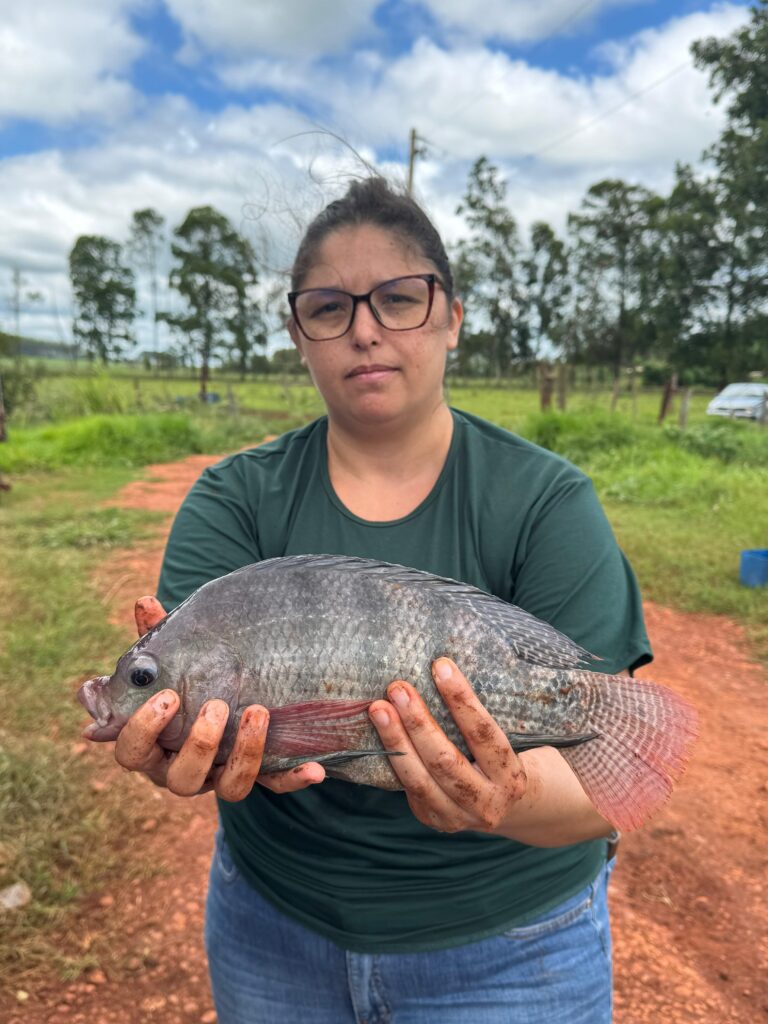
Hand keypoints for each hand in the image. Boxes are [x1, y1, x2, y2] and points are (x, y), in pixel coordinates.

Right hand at [106, 596, 324, 799]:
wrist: (228, 696)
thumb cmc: (189, 678)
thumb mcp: (175, 658)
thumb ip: (159, 636)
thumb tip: (145, 602)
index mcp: (153, 744)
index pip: (132, 751)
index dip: (144, 729)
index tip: (168, 696)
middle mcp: (183, 768)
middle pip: (181, 778)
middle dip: (199, 744)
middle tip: (216, 706)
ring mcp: (222, 776)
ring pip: (229, 788)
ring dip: (245, 754)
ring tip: (258, 711)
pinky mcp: (259, 776)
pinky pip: (276, 785)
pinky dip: (294, 778)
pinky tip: (314, 767)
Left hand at [368, 658, 526, 833]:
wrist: (504, 805)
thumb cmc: (499, 758)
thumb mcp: (506, 741)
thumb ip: (481, 719)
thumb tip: (443, 667)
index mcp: (510, 776)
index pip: (483, 733)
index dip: (461, 699)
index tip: (440, 666)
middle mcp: (487, 802)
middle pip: (445, 760)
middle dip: (418, 722)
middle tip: (398, 688)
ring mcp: (457, 817)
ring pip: (419, 778)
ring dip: (395, 740)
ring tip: (378, 709)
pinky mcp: (432, 819)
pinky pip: (408, 787)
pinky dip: (392, 758)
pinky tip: (379, 733)